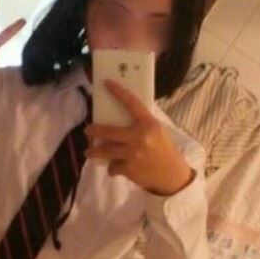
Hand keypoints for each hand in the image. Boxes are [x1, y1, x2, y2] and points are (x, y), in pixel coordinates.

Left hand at [85, 79, 195, 195]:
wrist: (172, 175)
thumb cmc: (164, 150)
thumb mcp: (157, 132)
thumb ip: (142, 124)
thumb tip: (122, 113)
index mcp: (149, 124)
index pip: (132, 103)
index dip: (118, 92)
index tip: (106, 83)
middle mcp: (140, 137)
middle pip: (109, 131)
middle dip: (94, 131)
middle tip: (87, 130)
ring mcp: (133, 154)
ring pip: (105, 151)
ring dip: (94, 151)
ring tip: (89, 152)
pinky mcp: (129, 169)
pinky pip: (113, 166)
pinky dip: (113, 168)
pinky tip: (115, 167)